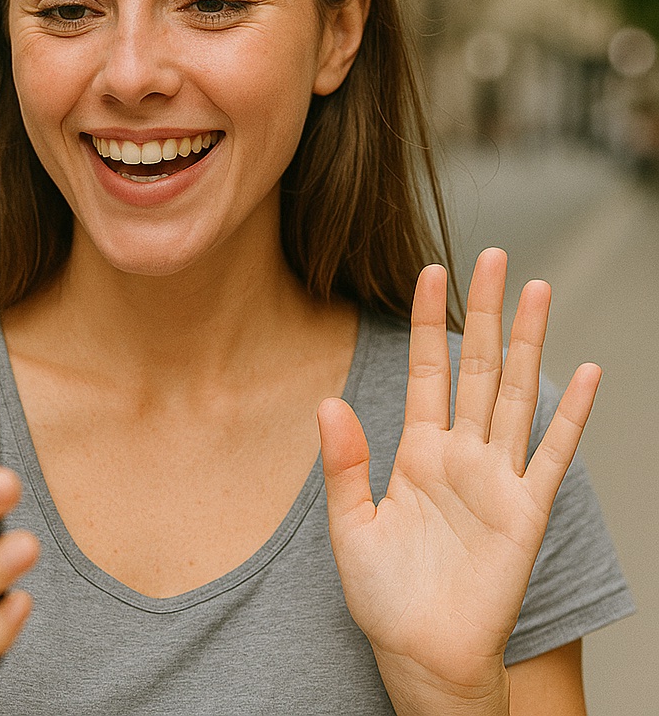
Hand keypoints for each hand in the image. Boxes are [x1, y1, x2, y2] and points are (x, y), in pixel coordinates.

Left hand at [317, 249, 600, 714]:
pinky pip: (552, 454)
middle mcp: (460, 454)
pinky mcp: (526, 512)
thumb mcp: (350, 524)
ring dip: (528, 343)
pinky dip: (571, 414)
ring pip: (517, 394)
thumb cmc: (383, 593)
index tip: (428, 271)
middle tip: (493, 256)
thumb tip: (326, 402)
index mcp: (416, 451)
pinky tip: (584, 372)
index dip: (428, 321)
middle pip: (477, 367)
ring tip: (537, 290)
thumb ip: (344, 463)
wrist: (420, 653)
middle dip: (483, 311)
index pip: (427, 371)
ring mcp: (496, 479)